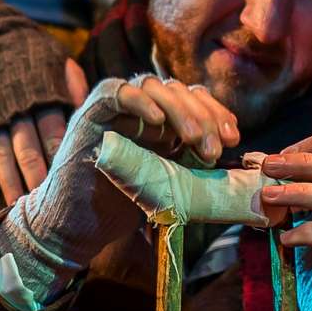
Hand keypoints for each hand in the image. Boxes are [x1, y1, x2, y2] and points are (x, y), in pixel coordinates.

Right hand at [0, 58, 89, 203]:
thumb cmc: (30, 57)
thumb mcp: (54, 62)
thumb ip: (74, 86)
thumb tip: (96, 106)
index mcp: (42, 97)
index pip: (55, 132)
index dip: (63, 157)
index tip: (73, 180)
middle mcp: (17, 111)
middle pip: (29, 149)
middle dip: (39, 178)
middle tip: (49, 204)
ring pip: (2, 156)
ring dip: (10, 183)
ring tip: (19, 206)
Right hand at [0, 74, 241, 276]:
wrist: (78, 224)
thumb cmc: (122, 204)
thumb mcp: (169, 179)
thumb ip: (192, 159)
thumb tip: (232, 154)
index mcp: (160, 119)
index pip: (194, 98)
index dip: (216, 112)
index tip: (232, 137)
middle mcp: (139, 107)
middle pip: (178, 90)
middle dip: (203, 116)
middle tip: (214, 149)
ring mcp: (115, 108)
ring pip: (153, 85)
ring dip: (180, 110)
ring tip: (195, 140)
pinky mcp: (91, 115)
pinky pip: (116, 92)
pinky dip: (140, 101)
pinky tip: (159, 120)